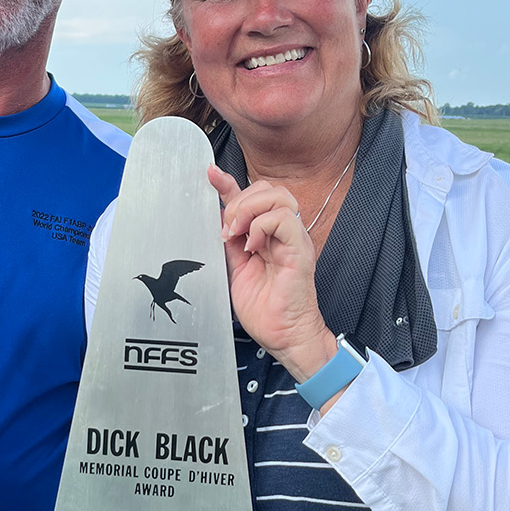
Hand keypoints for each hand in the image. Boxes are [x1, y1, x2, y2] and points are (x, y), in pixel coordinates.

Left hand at [207, 166, 335, 377]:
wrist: (284, 335)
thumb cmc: (265, 309)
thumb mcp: (235, 269)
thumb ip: (229, 243)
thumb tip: (216, 220)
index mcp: (270, 235)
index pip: (253, 197)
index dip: (229, 183)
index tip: (209, 175)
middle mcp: (284, 233)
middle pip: (269, 189)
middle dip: (239, 201)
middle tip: (227, 230)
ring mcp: (294, 239)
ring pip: (278, 197)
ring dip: (250, 210)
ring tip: (238, 234)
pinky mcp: (300, 250)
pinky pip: (285, 219)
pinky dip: (262, 227)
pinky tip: (253, 246)